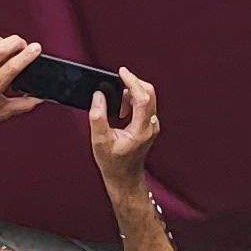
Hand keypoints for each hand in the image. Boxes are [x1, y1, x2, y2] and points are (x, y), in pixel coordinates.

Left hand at [0, 31, 42, 142]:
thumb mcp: (0, 115)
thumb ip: (23, 105)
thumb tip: (41, 98)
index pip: (12, 67)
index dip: (27, 55)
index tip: (36, 48)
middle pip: (0, 48)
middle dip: (17, 42)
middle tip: (24, 46)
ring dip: (4, 40)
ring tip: (8, 50)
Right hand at [89, 69, 160, 188]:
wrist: (124, 178)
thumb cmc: (113, 163)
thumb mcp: (99, 141)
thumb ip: (98, 117)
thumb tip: (98, 96)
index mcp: (141, 130)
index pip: (142, 98)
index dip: (132, 81)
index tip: (121, 72)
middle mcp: (151, 126)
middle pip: (149, 93)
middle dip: (133, 83)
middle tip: (117, 81)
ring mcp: (152, 126)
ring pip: (148, 97)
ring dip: (132, 92)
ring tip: (117, 105)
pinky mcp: (150, 125)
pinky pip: (146, 104)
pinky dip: (134, 100)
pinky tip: (122, 109)